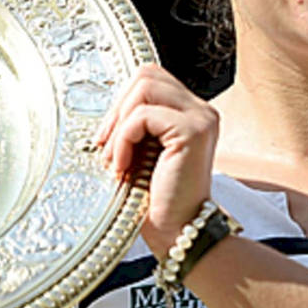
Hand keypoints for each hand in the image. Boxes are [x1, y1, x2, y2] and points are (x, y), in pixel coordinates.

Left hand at [96, 64, 219, 257]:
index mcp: (190, 112)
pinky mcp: (193, 131)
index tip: (107, 137)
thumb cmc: (155, 197)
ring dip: (119, 124)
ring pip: (143, 88)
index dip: (121, 102)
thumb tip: (106, 108)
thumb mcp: (141, 150)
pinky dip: (123, 140)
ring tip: (115, 159)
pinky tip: (123, 167)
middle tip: (106, 146)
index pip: (149, 78)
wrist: (177, 231)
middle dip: (117, 109)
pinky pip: (142, 116)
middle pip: (145, 75)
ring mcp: (201, 118)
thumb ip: (135, 123)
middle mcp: (201, 110)